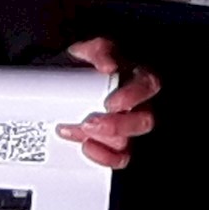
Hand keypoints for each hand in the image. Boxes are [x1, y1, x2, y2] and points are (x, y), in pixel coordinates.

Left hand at [55, 38, 159, 169]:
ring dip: (102, 140)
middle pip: (144, 121)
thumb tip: (109, 65)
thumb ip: (99, 51)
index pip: (148, 86)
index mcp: (137, 77)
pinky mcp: (115, 146)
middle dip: (117, 126)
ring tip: (80, 130)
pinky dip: (103, 157)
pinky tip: (86, 145)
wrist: (60, 86)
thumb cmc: (82, 67)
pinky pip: (119, 158)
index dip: (132, 97)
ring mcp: (127, 128)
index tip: (110, 103)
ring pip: (128, 142)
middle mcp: (138, 105)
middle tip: (90, 123)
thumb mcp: (87, 51)